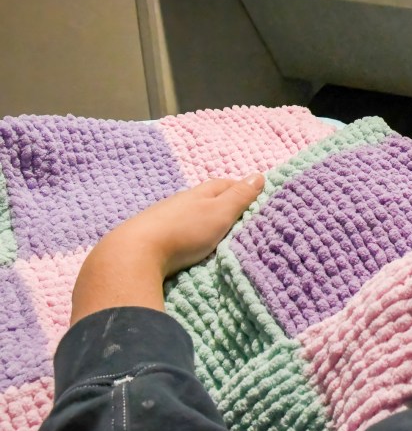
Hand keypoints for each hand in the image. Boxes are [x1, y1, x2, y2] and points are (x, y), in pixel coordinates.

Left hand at [108, 175, 265, 275]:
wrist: (135, 253)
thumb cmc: (184, 231)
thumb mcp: (219, 213)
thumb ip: (239, 197)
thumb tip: (258, 176)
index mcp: (199, 193)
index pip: (224, 184)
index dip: (240, 187)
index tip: (254, 194)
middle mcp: (180, 200)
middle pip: (206, 196)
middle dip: (222, 201)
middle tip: (239, 211)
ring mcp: (163, 216)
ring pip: (190, 211)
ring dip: (203, 216)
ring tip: (216, 227)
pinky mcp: (152, 234)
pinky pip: (176, 226)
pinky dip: (188, 229)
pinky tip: (189, 238)